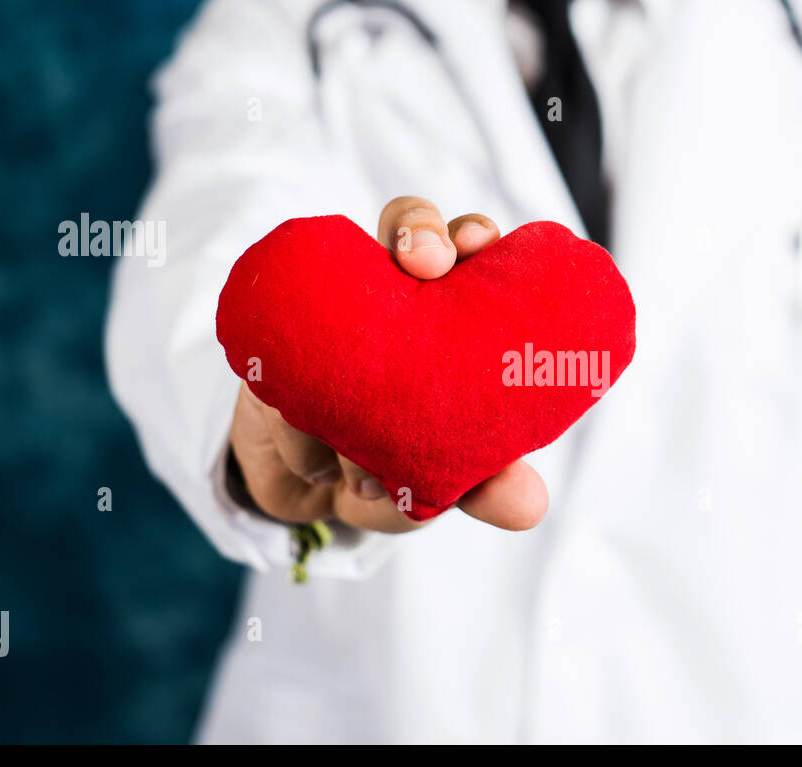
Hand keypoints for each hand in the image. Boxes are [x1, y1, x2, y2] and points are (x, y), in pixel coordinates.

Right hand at [227, 197, 548, 532]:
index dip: (471, 231)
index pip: (466, 246)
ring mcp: (329, 320)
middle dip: (417, 231)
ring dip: (351, 376)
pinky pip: (281, 377)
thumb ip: (486, 487)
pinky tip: (322, 471)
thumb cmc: (400, 465)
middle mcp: (392, 298)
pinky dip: (304, 434)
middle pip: (405, 227)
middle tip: (424, 263)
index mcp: (451, 311)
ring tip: (366, 469)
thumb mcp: (446, 484)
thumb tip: (529, 504)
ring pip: (334, 297)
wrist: (315, 501)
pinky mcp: (272, 355)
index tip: (476, 243)